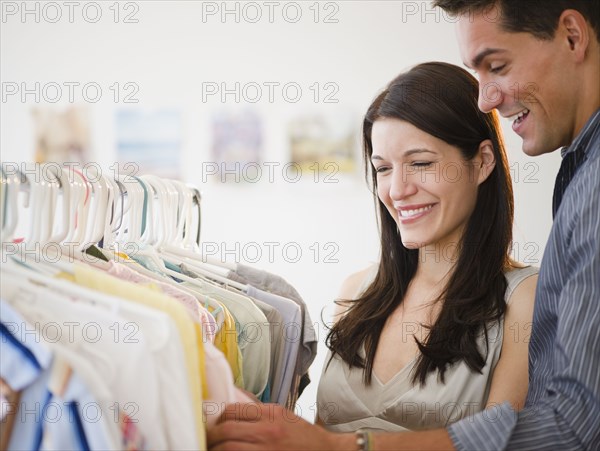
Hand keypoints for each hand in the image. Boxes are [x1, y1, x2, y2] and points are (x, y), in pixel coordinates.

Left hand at [207, 402, 351, 450]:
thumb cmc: (305, 438)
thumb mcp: (284, 416)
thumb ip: (261, 413)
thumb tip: (235, 410)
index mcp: (271, 413)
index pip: (233, 410)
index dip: (219, 418)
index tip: (214, 423)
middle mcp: (268, 430)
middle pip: (227, 430)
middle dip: (212, 436)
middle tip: (208, 440)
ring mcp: (267, 449)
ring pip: (229, 448)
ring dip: (217, 449)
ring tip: (214, 450)